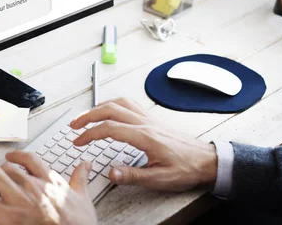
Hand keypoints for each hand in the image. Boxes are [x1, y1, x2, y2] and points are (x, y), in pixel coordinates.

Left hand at [0, 151, 96, 224]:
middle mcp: (32, 186)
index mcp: (49, 180)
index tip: (10, 157)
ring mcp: (19, 200)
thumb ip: (80, 178)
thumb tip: (85, 164)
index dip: (16, 156)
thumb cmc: (78, 224)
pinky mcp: (8, 216)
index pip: (28, 158)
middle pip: (7, 167)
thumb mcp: (83, 198)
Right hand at [69, 98, 216, 191]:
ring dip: (99, 107)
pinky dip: (113, 104)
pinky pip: (129, 104)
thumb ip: (133, 175)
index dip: (90, 134)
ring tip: (86, 116)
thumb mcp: (160, 178)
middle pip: (110, 109)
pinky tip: (110, 110)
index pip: (109, 128)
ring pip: (119, 103)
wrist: (207, 160)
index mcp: (144, 136)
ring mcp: (149, 118)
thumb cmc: (187, 168)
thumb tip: (110, 173)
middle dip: (88, 115)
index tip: (78, 141)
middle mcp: (145, 123)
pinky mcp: (152, 119)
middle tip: (74, 125)